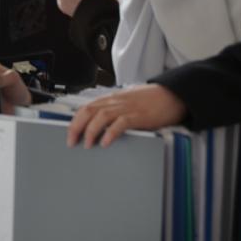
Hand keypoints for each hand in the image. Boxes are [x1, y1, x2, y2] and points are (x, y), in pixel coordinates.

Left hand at [66, 84, 187, 148]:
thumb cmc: (150, 101)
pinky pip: (120, 123)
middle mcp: (116, 102)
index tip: (69, 134)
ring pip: (101, 116)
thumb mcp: (127, 103)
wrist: (172, 95)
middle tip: (72, 142)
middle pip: (89, 111)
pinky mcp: (138, 116)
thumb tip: (98, 126)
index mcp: (112, 99)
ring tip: (87, 144)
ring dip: (91, 131)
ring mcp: (127, 108)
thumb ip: (113, 111)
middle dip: (77, 127)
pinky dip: (110, 133)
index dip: (75, 121)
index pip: (86, 107)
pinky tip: (105, 143)